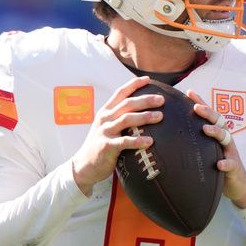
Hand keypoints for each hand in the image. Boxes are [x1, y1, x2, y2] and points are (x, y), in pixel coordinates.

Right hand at [71, 77, 163, 195]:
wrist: (84, 165)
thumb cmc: (101, 144)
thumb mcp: (107, 127)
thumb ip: (119, 118)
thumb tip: (142, 112)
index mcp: (106, 112)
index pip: (120, 93)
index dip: (134, 84)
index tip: (148, 80)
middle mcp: (105, 119)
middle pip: (127, 104)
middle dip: (145, 100)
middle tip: (161, 100)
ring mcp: (105, 132)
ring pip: (126, 119)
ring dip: (144, 117)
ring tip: (160, 116)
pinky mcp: (106, 146)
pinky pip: (124, 142)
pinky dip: (138, 141)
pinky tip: (150, 141)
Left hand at [187, 89, 245, 207]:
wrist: (236, 184)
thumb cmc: (217, 164)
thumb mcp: (206, 149)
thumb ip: (195, 138)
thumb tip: (172, 129)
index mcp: (217, 133)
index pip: (208, 114)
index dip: (200, 102)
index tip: (189, 92)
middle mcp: (225, 139)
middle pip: (218, 121)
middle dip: (208, 113)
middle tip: (196, 108)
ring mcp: (230, 152)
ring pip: (226, 138)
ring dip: (216, 132)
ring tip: (205, 129)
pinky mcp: (234, 167)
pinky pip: (230, 163)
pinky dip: (225, 163)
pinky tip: (218, 164)